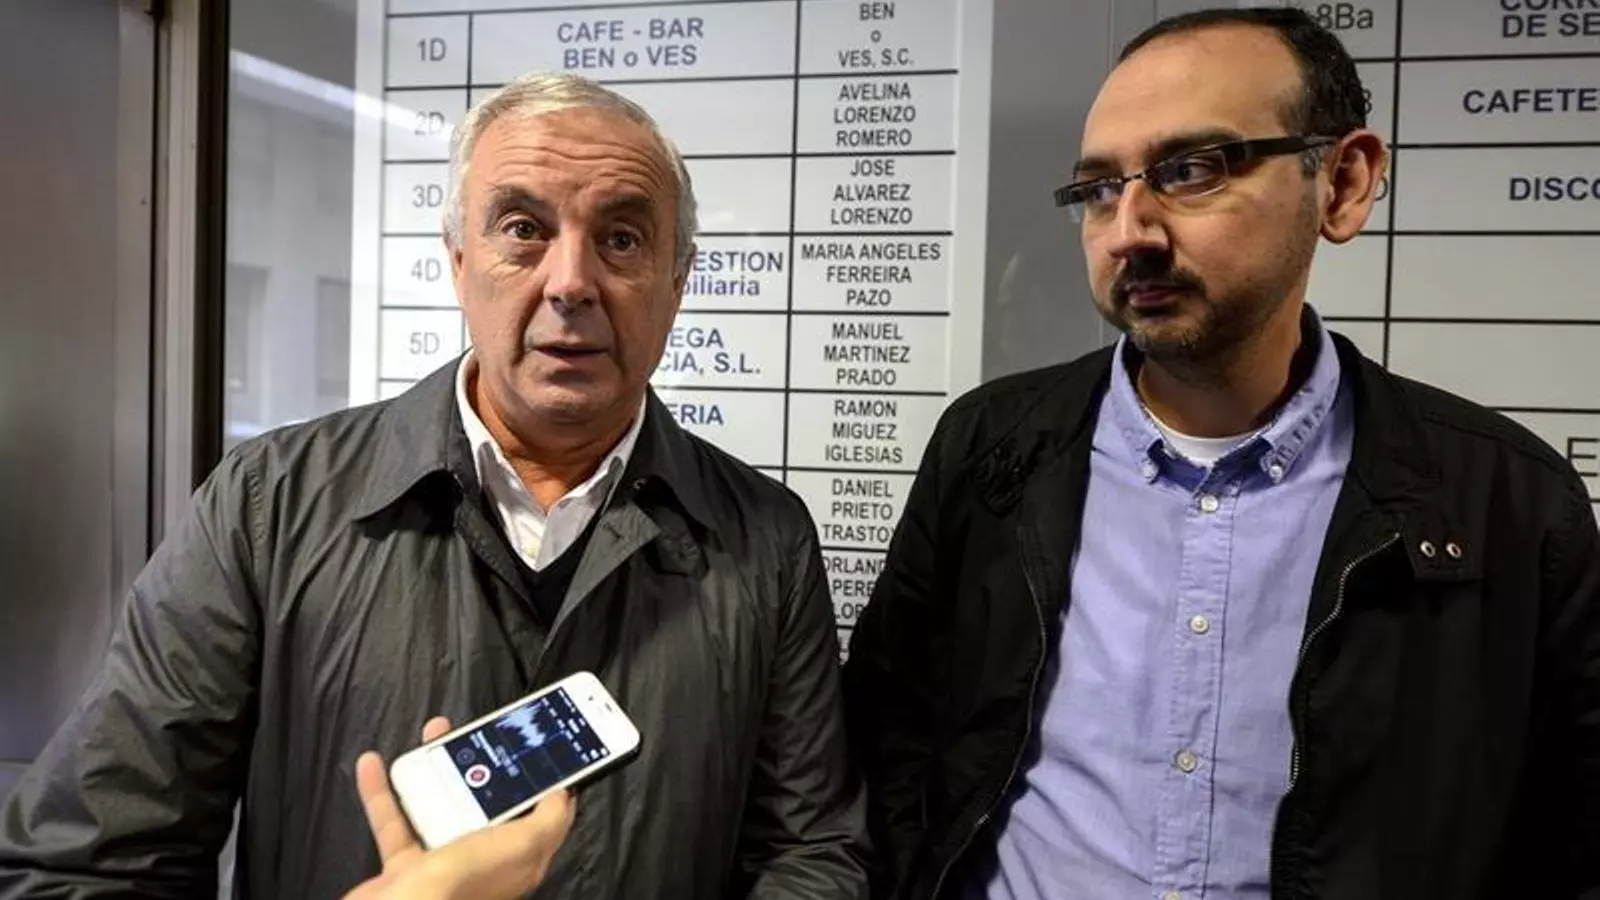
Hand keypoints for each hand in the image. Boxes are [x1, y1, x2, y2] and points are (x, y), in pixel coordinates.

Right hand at [342, 717, 575, 899]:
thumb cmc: (461, 886)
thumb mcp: (522, 844)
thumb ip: (548, 820)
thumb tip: (564, 795)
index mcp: (517, 859)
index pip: (541, 817)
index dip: (545, 783)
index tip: (542, 751)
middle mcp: (481, 861)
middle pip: (487, 802)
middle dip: (484, 764)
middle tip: (480, 733)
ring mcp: (442, 863)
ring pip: (440, 804)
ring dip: (434, 768)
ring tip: (432, 737)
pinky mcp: (405, 866)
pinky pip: (394, 821)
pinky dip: (382, 793)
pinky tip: (376, 767)